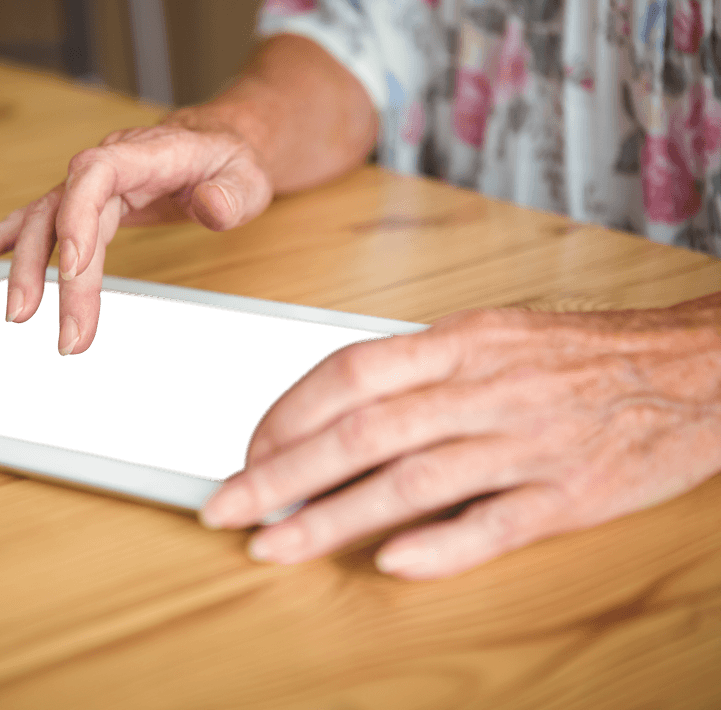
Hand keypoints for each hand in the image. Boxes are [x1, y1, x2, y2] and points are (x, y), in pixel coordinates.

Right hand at [0, 123, 272, 354]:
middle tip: (63, 332)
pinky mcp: (84, 203)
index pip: (95, 173)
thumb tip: (209, 209)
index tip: (76, 268)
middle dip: (54, 271)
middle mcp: (106, 164)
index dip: (78, 217)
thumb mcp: (248, 177)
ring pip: (44, 221)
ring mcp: (89, 184)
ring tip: (15, 315)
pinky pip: (37, 220)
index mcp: (143, 152)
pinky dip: (1, 241)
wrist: (220, 142)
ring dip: (24, 268)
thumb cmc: (232, 161)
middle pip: (63, 211)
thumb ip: (230, 196)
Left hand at [199, 303, 720, 578]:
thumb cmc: (581, 353)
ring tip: (276, 547)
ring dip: (332, 518)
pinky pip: (494, 524)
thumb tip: (334, 411)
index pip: (350, 373)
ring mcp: (527, 442)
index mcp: (461, 341)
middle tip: (224, 507)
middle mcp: (485, 388)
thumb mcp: (493, 334)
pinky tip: (389, 564)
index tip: (246, 448)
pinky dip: (440, 545)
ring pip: (411, 483)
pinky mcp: (570, 494)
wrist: (695, 369)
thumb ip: (419, 368)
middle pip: (362, 435)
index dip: (286, 414)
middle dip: (280, 475)